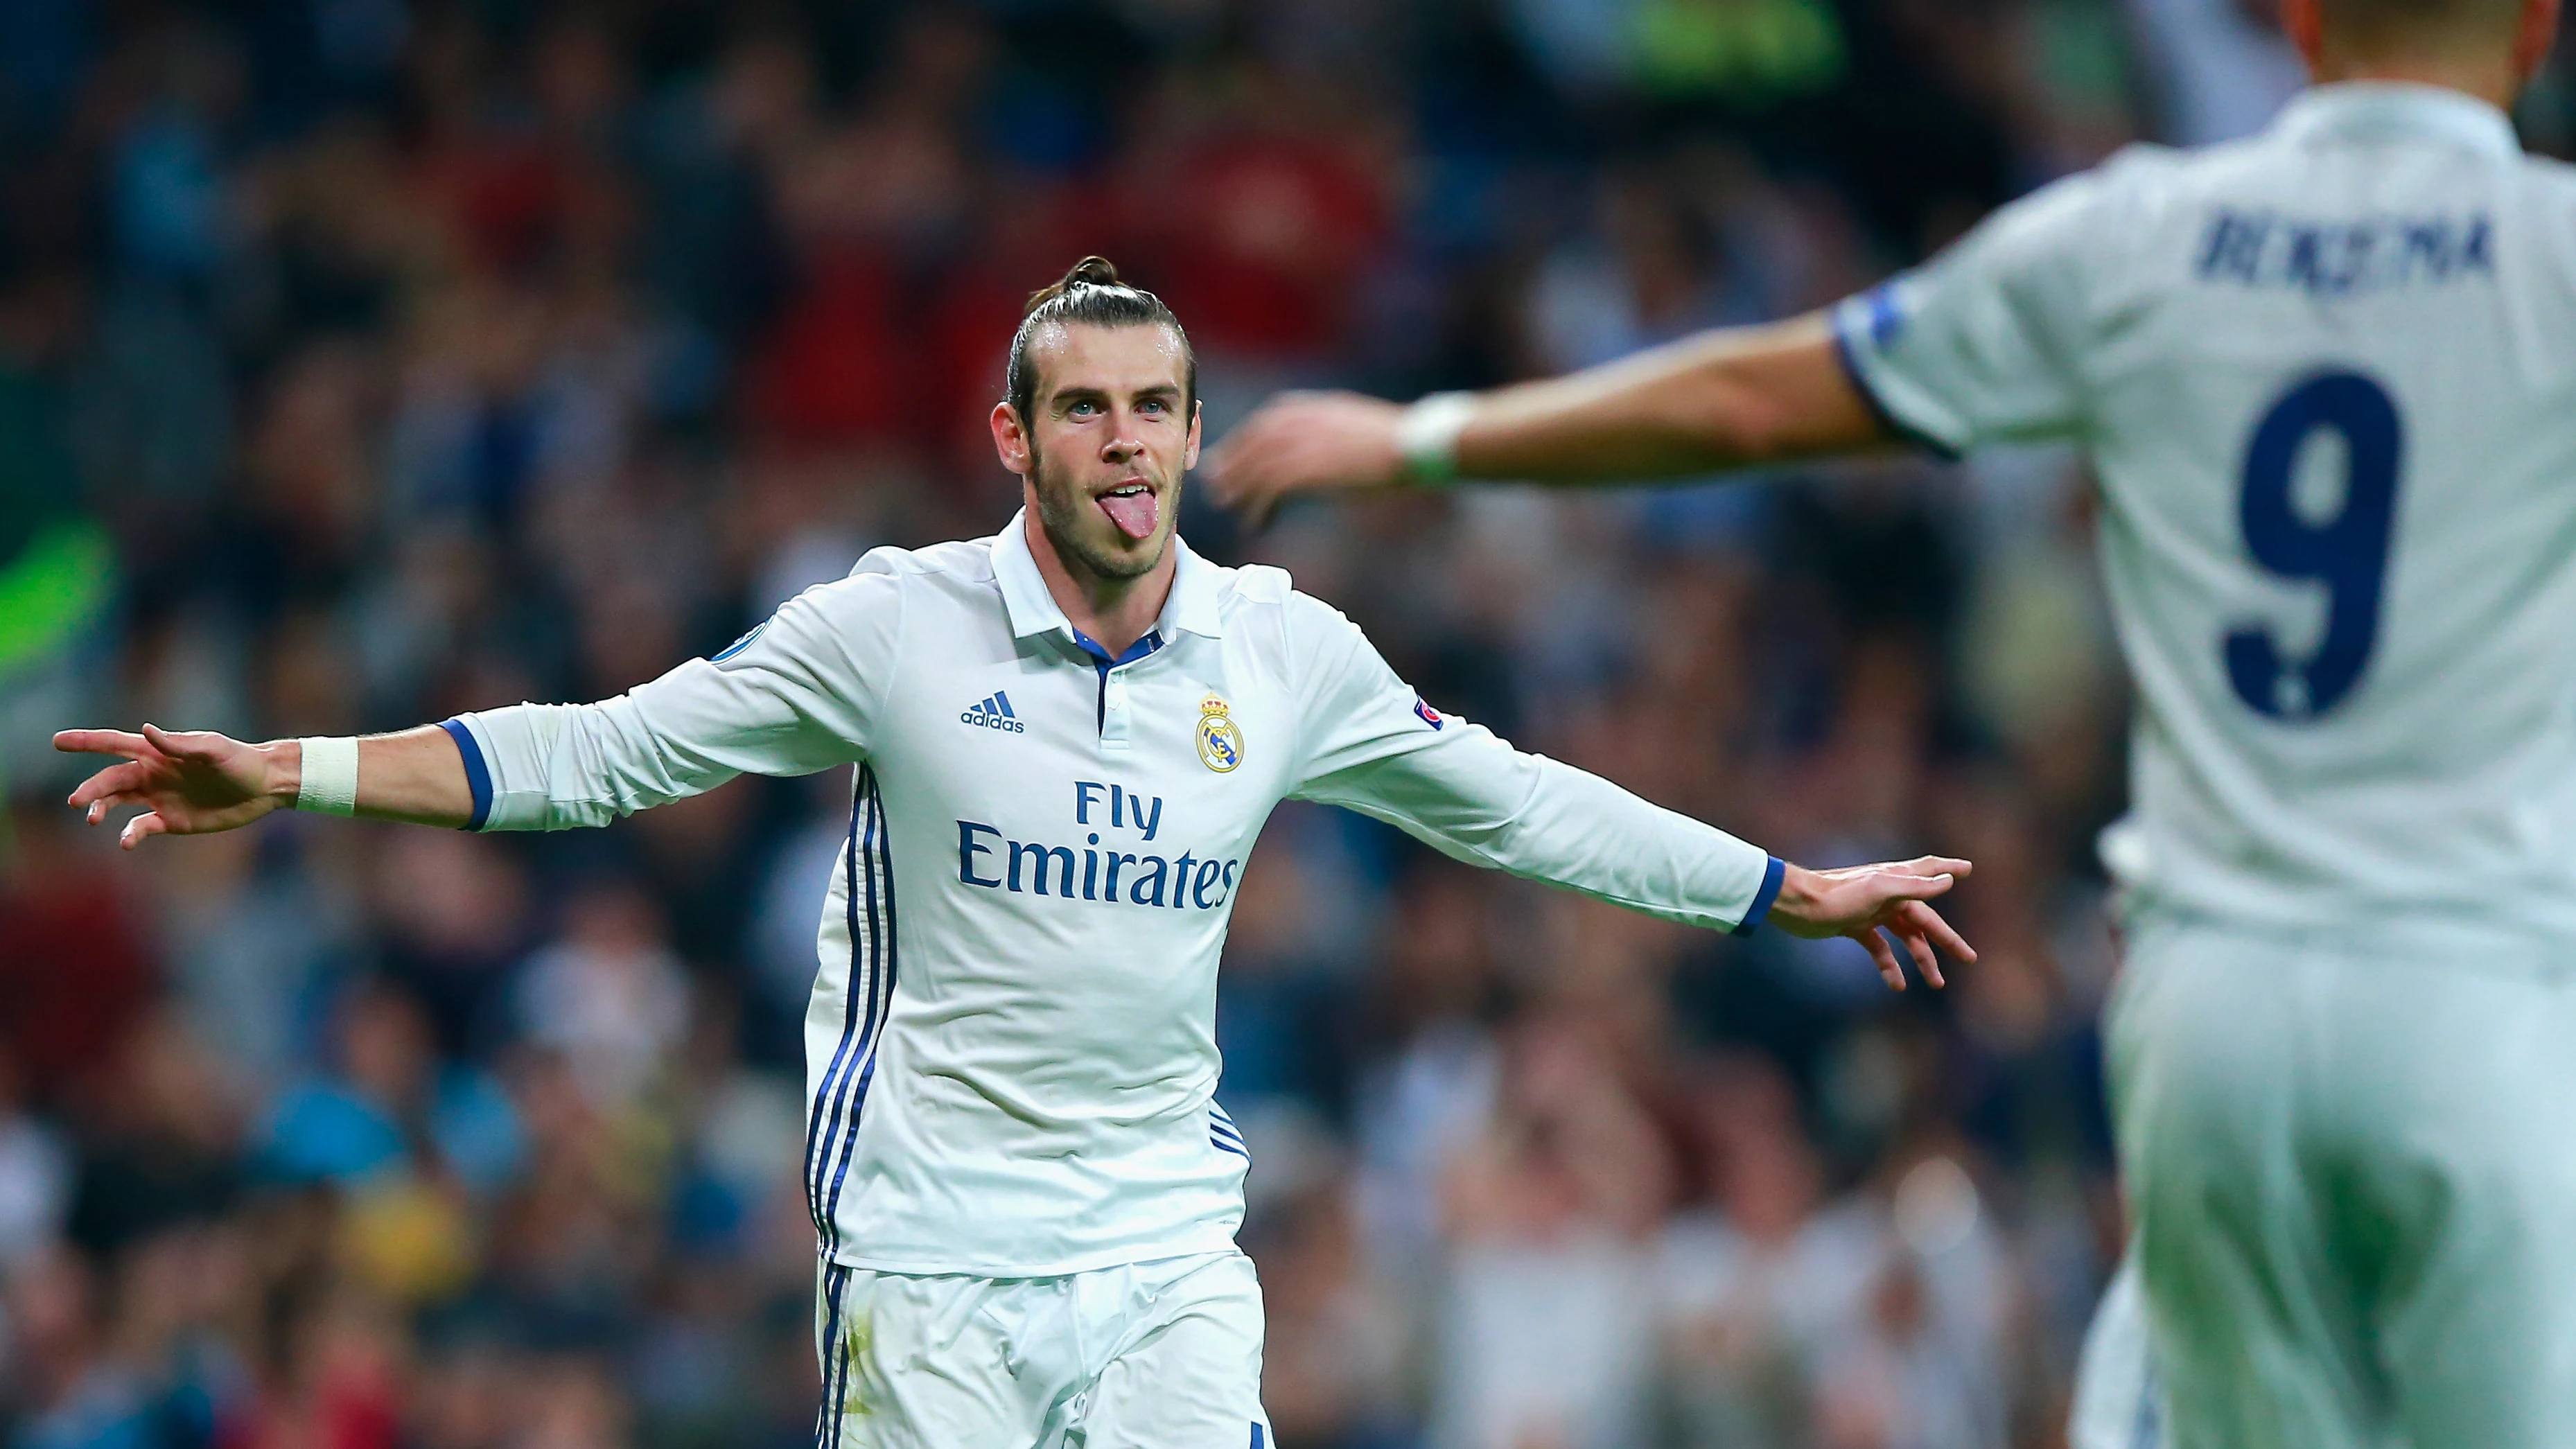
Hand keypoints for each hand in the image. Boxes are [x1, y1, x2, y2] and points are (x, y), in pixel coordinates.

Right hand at [55, 725, 291, 848]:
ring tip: (93, 818)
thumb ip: (179, 744)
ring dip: (101, 809)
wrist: (265, 787)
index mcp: (157, 752)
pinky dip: (130, 834)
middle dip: (90, 789)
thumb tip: (146, 731)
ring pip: (117, 803)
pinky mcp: (170, 820)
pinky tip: (126, 841)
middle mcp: (152, 773)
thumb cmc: (241, 760)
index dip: (86, 742)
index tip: (57, 741)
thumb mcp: (213, 750)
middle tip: (77, 802)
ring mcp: (159, 797)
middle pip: (110, 779)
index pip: (114, 744)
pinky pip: (141, 828)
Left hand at [1205, 391, 1408, 525]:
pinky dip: (1257, 510)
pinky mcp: (1303, 472)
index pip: (1259, 426)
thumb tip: (1311, 444)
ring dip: (1236, 490)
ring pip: (1252, 471)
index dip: (1239, 445)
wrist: (1408, 443)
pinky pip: (1267, 493)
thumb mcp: (1345, 420)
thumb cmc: (1387, 437)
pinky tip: (1255, 524)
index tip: (1227, 459)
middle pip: (1248, 446)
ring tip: (1227, 506)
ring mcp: (1296, 446)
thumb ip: (1319, 427)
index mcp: (1302, 408)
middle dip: (1229, 467)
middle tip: (1214, 486)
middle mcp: (1292, 423)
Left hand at [1766, 856, 1975, 990]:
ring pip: (1905, 938)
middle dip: (1947, 939)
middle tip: (1969, 958)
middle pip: (1925, 919)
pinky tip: (1897, 984)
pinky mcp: (1855, 928)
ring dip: (1922, 959)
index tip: (1968, 869)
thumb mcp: (1879, 890)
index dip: (1949, 870)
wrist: (1797, 906)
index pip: (1929, 872)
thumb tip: (1948, 882)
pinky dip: (1890, 966)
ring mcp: (1872, 912)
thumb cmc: (1837, 894)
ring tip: (1936, 983)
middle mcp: (1888, 894)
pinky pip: (1880, 949)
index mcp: (1896, 880)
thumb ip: (1914, 886)